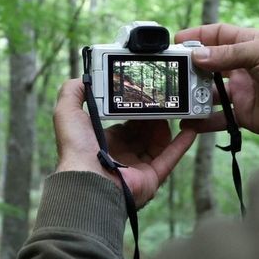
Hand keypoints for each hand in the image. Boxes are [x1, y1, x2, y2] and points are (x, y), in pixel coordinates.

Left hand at [53, 79, 196, 207]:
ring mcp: (138, 167)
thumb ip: (73, 93)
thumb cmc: (76, 148)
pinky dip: (182, 145)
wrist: (88, 180)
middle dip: (152, 116)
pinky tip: (190, 129)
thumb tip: (83, 78)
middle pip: (143, 133)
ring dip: (167, 126)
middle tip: (162, 98)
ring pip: (158, 144)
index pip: (124, 124)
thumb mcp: (67, 113)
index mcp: (104, 143)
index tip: (143, 94)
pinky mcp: (152, 177)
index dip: (133, 109)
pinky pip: (171, 158)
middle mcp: (122, 156)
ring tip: (175, 108)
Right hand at [175, 24, 258, 139]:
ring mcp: (241, 91)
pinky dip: (203, 121)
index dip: (197, 36)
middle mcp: (242, 67)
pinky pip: (218, 117)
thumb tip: (198, 56)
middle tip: (172, 73)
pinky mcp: (243, 113)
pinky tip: (189, 123)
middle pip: (209, 64)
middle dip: (190, 68)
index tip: (177, 41)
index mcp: (248, 45)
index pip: (217, 36)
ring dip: (194, 94)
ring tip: (177, 99)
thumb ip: (228, 55)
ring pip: (210, 92)